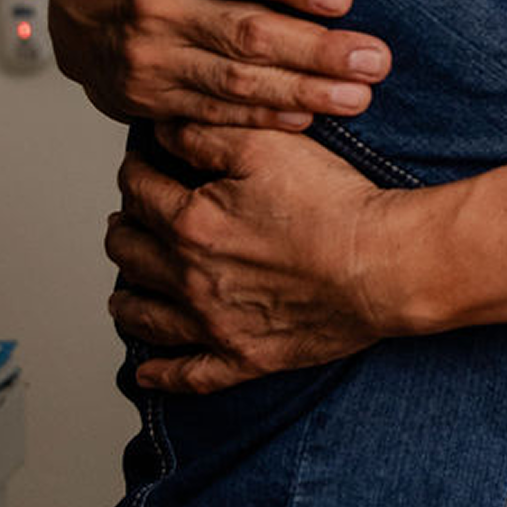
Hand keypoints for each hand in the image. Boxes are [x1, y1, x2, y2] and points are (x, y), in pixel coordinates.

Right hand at [49, 0, 390, 125]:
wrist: (69, 14)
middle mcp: (155, 9)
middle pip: (246, 35)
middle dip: (317, 50)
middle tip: (376, 59)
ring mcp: (151, 60)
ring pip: (237, 83)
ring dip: (303, 93)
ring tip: (359, 97)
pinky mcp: (152, 100)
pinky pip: (215, 114)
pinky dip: (263, 120)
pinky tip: (309, 120)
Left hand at [105, 123, 404, 391]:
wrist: (384, 264)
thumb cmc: (334, 203)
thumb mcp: (269, 146)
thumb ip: (207, 136)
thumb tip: (162, 131)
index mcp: (193, 222)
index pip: (140, 192)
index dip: (135, 172)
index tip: (138, 165)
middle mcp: (190, 278)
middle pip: (131, 254)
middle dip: (123, 231)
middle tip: (127, 221)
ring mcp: (214, 324)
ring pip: (145, 317)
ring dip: (126, 300)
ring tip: (123, 291)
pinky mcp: (244, 357)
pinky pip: (188, 375)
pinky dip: (160, 374)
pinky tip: (146, 371)